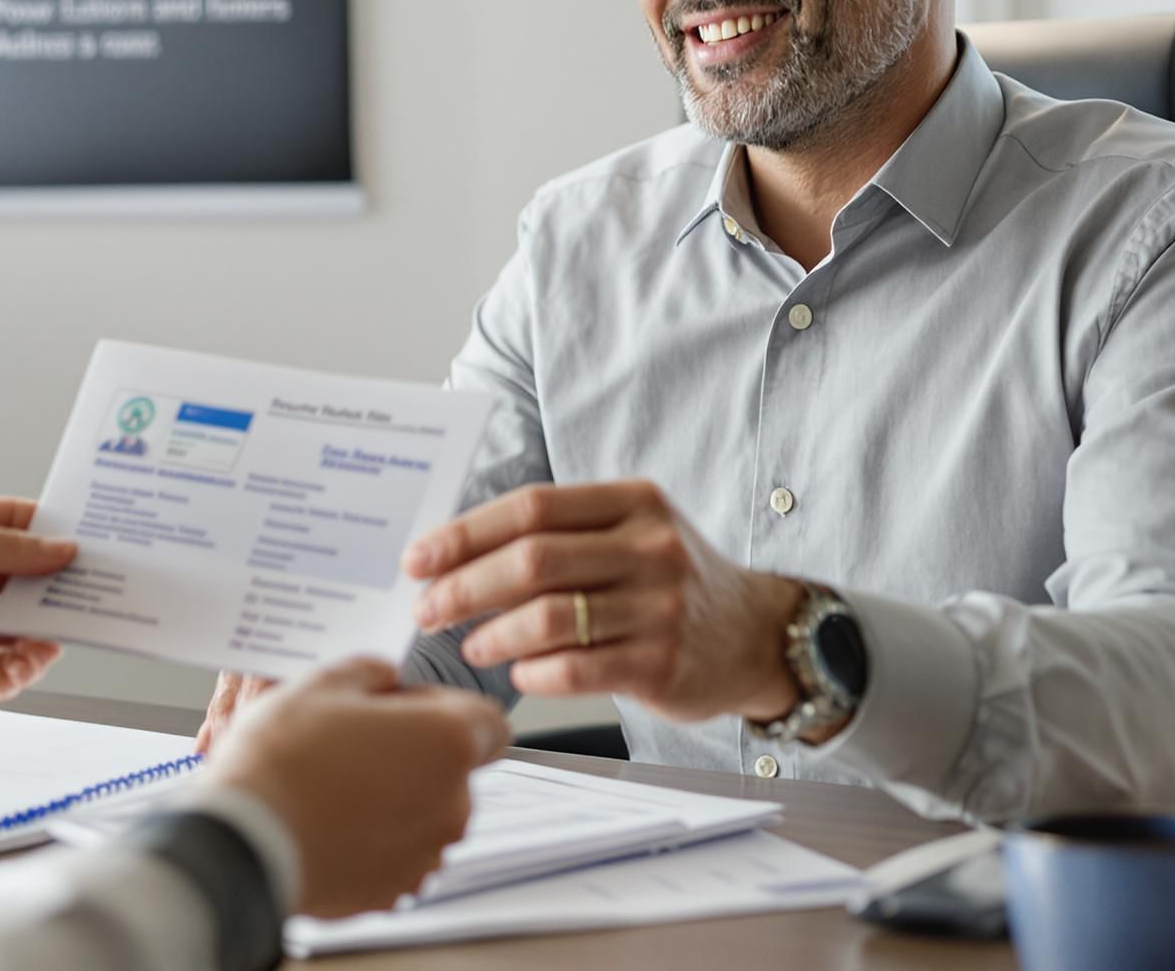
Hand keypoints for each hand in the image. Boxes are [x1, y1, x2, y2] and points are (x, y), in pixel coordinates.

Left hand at [0, 492, 76, 746]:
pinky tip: (13, 672)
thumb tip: (61, 549)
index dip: (62, 534)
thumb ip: (2, 547)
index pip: (23, 525)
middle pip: (30, 579)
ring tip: (48, 645)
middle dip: (62, 591)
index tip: (103, 545)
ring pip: (20, 629)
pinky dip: (14, 673)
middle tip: (97, 601)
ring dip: (41, 638)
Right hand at [203, 658, 508, 917]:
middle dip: (414, 752)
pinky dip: (372, 839)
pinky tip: (328, 820)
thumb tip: (382, 677)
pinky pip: (395, 854)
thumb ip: (371, 671)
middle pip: (452, 769)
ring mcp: (423, 854)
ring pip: (423, 813)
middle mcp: (450, 805)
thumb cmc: (282, 762)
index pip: (489, 720)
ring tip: (332, 783)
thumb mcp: (324, 682)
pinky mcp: (392, 890)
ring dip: (393, 797)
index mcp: (448, 743)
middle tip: (355, 741)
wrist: (243, 841)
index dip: (446, 706)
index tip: (408, 706)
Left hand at [404, 479, 806, 724]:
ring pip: (548, 618)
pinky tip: (519, 673)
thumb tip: (456, 557)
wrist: (755, 636)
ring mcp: (660, 607)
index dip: (465, 534)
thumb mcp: (630, 535)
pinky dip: (532, 673)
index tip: (419, 558)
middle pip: (532, 560)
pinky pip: (575, 669)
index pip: (532, 507)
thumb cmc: (668, 584)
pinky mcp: (663, 664)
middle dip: (464, 586)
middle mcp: (651, 548)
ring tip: (471, 645)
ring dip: (492, 634)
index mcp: (633, 502)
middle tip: (427, 609)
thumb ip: (559, 537)